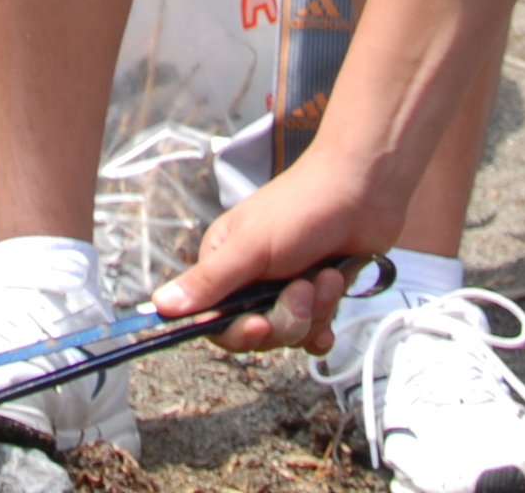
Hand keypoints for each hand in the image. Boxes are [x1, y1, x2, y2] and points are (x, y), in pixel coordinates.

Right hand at [145, 148, 402, 349]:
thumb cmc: (304, 207)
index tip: (256, 325)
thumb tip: (160, 305)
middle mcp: (251, 280)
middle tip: (302, 287)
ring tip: (325, 275)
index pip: (214, 321)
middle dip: (285, 317)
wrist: (364, 191)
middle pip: (256, 333)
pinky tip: (333, 298)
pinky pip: (313, 333)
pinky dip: (326, 321)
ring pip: (289, 333)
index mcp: (224, 263)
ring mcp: (286, 289)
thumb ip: (210, 282)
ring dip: (313, 310)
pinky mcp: (316, 297)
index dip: (236, 331)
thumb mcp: (251, 247)